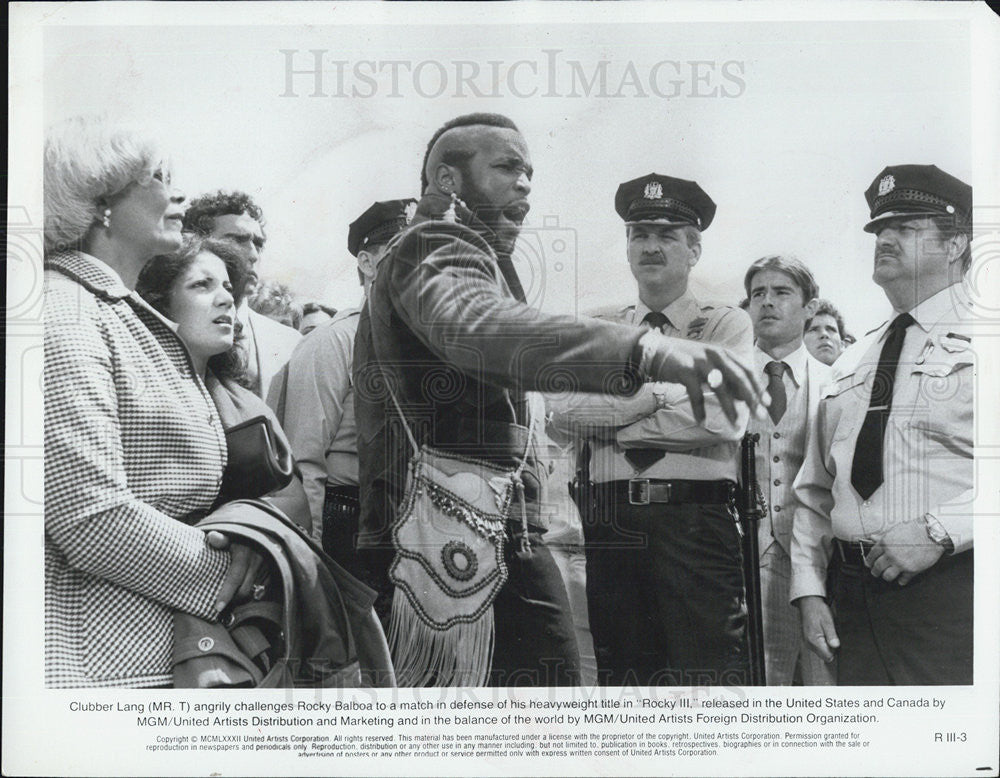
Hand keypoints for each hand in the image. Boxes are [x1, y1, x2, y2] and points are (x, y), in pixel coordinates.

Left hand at [206, 531, 266, 611]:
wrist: (260, 525)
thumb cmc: (238, 531)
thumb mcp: (228, 532)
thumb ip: (220, 538)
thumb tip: (212, 537)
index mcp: (245, 551)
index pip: (235, 577)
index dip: (227, 593)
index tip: (217, 608)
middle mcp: (258, 559)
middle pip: (246, 589)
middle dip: (233, 600)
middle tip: (221, 605)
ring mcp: (267, 565)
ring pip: (254, 590)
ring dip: (242, 597)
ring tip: (231, 599)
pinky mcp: (273, 569)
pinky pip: (262, 587)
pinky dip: (252, 592)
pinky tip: (243, 591)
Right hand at [642, 332, 767, 424]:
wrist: (655, 350)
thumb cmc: (684, 360)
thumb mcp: (708, 365)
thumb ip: (725, 377)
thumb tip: (744, 396)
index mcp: (722, 353)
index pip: (746, 370)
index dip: (758, 386)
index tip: (767, 402)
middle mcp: (714, 355)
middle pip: (738, 378)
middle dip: (751, 398)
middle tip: (760, 415)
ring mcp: (699, 362)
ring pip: (720, 387)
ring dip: (729, 407)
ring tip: (735, 422)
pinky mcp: (684, 370)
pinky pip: (696, 394)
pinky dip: (699, 409)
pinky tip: (702, 421)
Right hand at [795, 595, 839, 662]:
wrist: (809, 603)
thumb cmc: (818, 610)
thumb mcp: (828, 621)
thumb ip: (831, 635)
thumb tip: (836, 646)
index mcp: (814, 640)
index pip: (828, 656)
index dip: (835, 651)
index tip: (836, 641)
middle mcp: (809, 644)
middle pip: (825, 656)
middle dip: (831, 649)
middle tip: (832, 635)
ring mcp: (807, 642)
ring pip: (822, 652)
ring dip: (827, 645)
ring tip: (827, 632)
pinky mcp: (808, 640)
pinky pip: (818, 648)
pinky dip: (823, 643)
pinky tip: (824, 632)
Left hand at [865, 520, 944, 584]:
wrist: (931, 534)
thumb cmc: (914, 529)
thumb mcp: (895, 530)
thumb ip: (883, 537)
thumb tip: (872, 537)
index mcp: (884, 544)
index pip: (872, 555)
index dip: (869, 561)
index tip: (868, 564)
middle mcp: (890, 555)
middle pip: (877, 567)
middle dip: (875, 572)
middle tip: (875, 573)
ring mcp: (900, 563)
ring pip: (887, 576)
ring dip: (886, 577)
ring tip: (887, 577)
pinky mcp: (911, 570)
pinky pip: (903, 579)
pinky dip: (901, 581)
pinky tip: (901, 580)